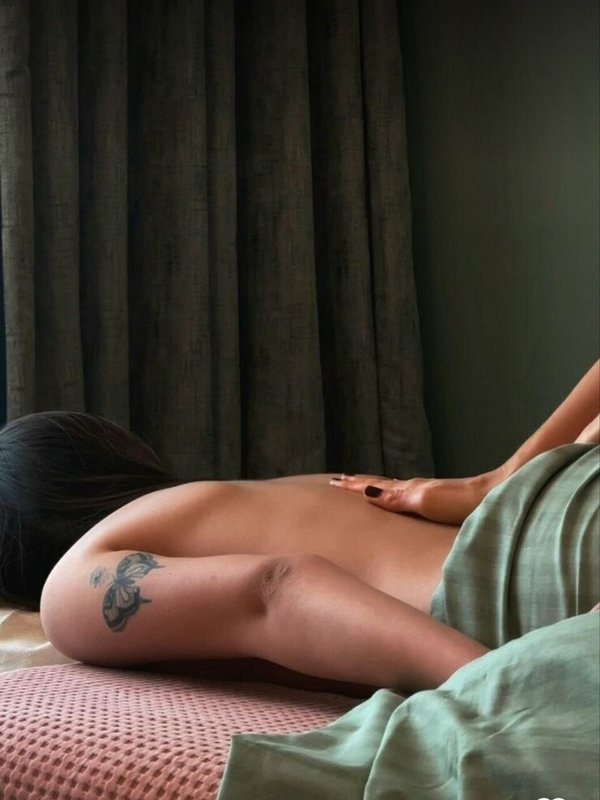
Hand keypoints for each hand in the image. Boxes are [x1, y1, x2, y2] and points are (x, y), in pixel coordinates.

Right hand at [329, 470, 505, 524]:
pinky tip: (396, 494)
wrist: (494, 496)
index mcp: (408, 490)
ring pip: (391, 487)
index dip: (354, 486)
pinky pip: (404, 493)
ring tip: (359, 485)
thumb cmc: (461, 503)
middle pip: (378, 483)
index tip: (334, 482)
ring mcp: (426, 492)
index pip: (373, 486)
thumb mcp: (424, 502)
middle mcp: (414, 488)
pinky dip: (390, 492)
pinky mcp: (437, 498)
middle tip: (338, 480)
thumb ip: (397, 498)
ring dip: (372, 486)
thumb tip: (368, 494)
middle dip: (357, 483)